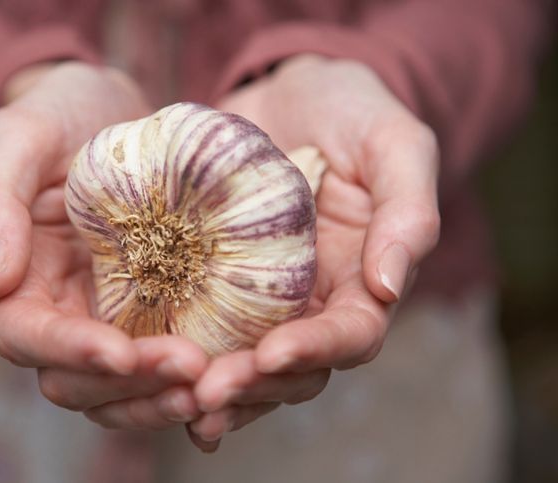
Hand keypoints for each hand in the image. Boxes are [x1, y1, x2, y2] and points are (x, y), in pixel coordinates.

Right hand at [0, 62, 207, 428]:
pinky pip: (166, 359)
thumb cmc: (56, 118)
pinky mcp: (154, 310)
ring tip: (215, 385)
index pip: (28, 338)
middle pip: (80, 381)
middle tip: (193, 371)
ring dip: (165, 397)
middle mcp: (60, 314)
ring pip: (124, 388)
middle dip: (132, 386)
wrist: (110, 112)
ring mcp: (108, 317)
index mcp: (16, 284)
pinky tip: (233, 372)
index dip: (70, 353)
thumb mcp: (17, 138)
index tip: (120, 355)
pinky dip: (192, 377)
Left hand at [188, 54, 439, 449]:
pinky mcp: (214, 280)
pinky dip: (181, 359)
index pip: (350, 335)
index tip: (272, 354)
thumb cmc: (354, 112)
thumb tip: (390, 287)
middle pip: (292, 367)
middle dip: (254, 386)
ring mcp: (260, 297)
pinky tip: (150, 380)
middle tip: (207, 396)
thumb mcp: (396, 145)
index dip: (315, 350)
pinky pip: (201, 328)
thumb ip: (408, 212)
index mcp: (361, 282)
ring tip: (178, 403)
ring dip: (216, 390)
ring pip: (244, 363)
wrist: (292, 92)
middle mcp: (311, 303)